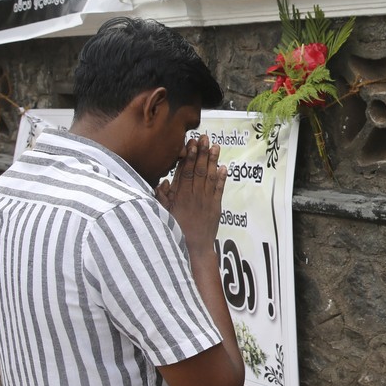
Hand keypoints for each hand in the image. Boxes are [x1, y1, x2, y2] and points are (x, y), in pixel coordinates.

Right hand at [158, 134, 225, 253]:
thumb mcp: (164, 214)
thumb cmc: (176, 230)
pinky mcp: (216, 207)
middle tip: (205, 138)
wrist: (193, 247)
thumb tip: (162, 182)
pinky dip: (222, 178)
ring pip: (209, 177)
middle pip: (197, 170)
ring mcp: (206, 200)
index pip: (184, 172)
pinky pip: (219, 189)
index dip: (188, 156)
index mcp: (180, 196)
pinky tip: (223, 167)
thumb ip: (162, 198)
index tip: (191, 143)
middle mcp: (193, 196)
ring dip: (213, 161)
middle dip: (201, 153)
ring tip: (215, 146)